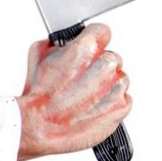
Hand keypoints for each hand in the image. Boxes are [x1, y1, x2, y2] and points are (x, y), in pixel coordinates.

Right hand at [17, 24, 131, 160]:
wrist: (38, 128)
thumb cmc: (38, 97)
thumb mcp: (38, 57)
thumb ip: (58, 44)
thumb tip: (64, 44)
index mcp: (86, 48)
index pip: (102, 32)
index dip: (92, 41)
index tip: (88, 51)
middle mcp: (105, 66)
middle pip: (111, 57)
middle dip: (97, 67)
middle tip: (81, 81)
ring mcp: (115, 88)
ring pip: (119, 79)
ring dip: (106, 86)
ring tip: (85, 97)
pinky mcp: (120, 108)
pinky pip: (123, 100)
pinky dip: (110, 104)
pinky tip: (92, 108)